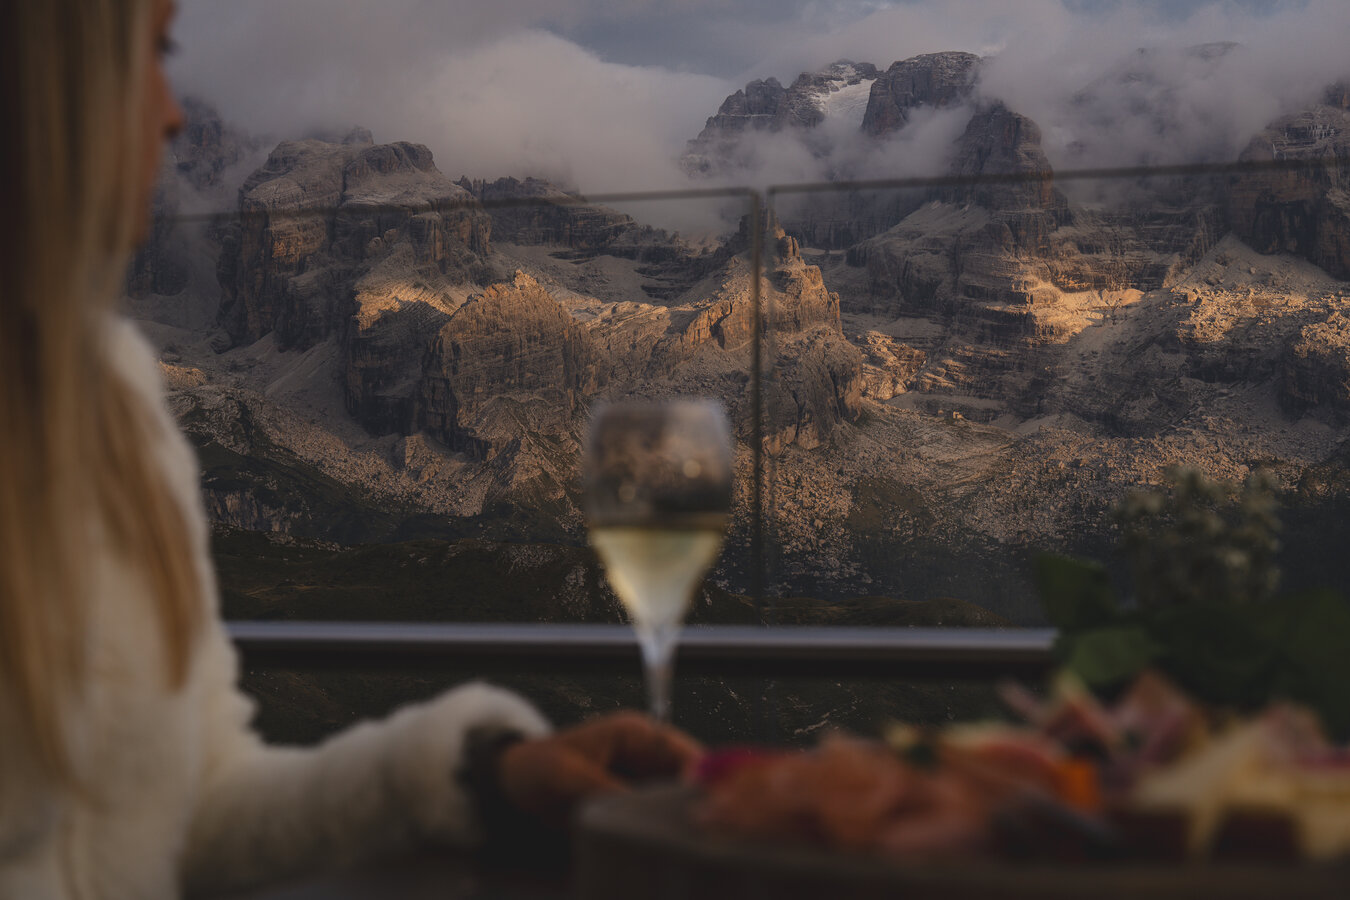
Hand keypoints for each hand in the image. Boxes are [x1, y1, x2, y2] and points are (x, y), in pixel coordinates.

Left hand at [497, 711, 702, 826]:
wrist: (512, 786)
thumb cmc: (539, 767)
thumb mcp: (569, 776)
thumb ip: (608, 790)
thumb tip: (643, 812)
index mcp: (637, 734)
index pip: (686, 752)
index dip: (705, 779)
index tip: (713, 808)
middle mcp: (647, 755)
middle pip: (690, 779)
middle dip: (699, 804)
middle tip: (707, 834)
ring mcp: (642, 780)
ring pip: (678, 800)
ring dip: (683, 819)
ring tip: (694, 844)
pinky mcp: (633, 803)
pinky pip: (658, 816)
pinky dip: (665, 829)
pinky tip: (671, 847)